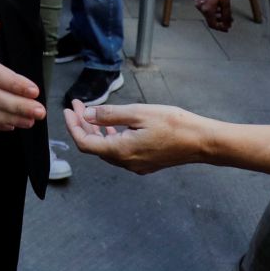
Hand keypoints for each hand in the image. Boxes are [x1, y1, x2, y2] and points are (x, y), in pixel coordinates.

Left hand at [64, 100, 204, 173]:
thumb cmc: (174, 124)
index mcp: (121, 151)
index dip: (73, 126)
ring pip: (107, 149)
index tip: (69, 109)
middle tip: (79, 105)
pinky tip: (113, 126)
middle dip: (83, 125)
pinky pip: (120, 152)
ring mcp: (136, 165)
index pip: (85, 143)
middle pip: (94, 146)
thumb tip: (87, 114)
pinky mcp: (145, 163)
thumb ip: (110, 115)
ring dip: (97, 131)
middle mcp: (126, 162)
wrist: (201, 141)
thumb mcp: (139, 113)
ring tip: (92, 112)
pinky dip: (111, 137)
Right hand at [192, 0, 232, 31]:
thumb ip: (226, 14)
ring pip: (206, 11)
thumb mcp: (225, 1)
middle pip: (210, 18)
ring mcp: (196, 2)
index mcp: (207, 10)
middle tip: (227, 19)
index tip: (226, 27)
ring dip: (215, 13)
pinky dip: (210, 6)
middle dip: (219, 20)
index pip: (213, 25)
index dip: (221, 28)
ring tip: (222, 9)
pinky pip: (203, 5)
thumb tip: (228, 23)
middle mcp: (200, 7)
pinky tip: (216, 1)